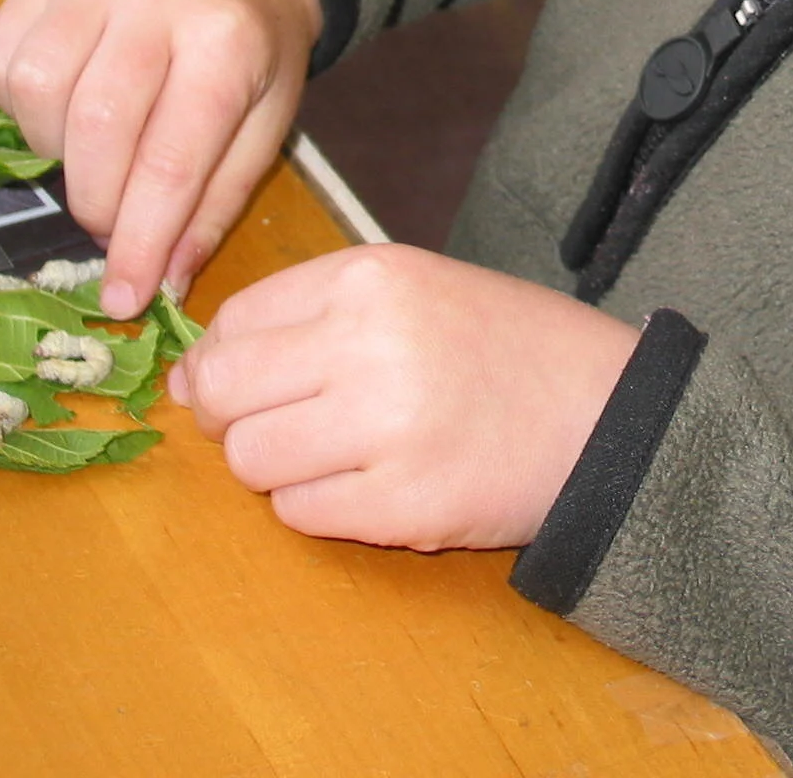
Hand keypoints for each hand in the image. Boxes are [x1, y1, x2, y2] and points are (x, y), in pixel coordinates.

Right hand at [0, 0, 321, 316]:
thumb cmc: (252, 58)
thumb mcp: (264, 130)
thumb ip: (213, 207)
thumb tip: (160, 285)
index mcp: (227, 40)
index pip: (171, 161)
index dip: (141, 241)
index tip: (124, 299)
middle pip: (95, 127)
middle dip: (96, 202)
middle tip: (113, 223)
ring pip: (36, 91)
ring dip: (54, 152)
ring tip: (94, 156)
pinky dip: (20, 109)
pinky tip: (64, 112)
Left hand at [168, 244, 640, 549]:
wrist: (607, 413)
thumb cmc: (502, 348)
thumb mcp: (412, 291)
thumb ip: (303, 319)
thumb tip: (185, 379)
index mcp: (370, 278)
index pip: (231, 323)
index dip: (227, 362)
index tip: (258, 383)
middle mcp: (371, 342)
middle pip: (223, 392)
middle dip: (233, 419)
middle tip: (286, 426)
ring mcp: (387, 427)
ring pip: (251, 461)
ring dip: (279, 469)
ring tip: (344, 455)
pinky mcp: (404, 505)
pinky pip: (300, 515)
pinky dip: (321, 508)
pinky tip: (376, 484)